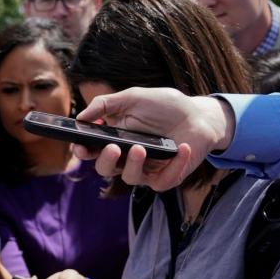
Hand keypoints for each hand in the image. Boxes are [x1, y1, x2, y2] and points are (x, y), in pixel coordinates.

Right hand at [74, 87, 235, 190]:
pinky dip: (174, 166)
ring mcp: (146, 169)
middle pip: (106, 169)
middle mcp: (126, 157)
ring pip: (130, 178)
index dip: (82, 151)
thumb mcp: (133, 97)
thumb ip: (105, 104)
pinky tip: (181, 148)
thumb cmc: (164, 106)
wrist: (199, 115)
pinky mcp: (166, 177)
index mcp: (114, 139)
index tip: (81, 146)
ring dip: (132, 165)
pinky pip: (163, 181)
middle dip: (106, 161)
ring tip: (140, 148)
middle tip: (112, 148)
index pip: (91, 151)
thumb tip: (81, 117)